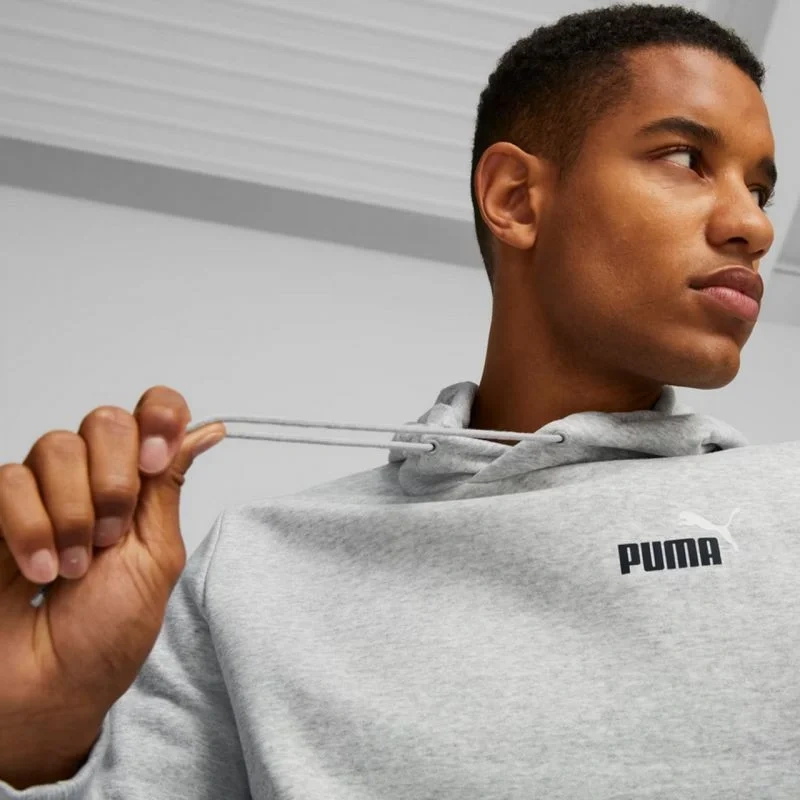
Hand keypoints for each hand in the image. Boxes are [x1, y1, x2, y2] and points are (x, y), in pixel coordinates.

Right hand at [0, 386, 224, 786]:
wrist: (50, 688)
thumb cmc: (107, 634)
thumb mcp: (155, 557)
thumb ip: (168, 487)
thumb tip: (207, 431)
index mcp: (139, 484)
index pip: (152, 411)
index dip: (159, 416)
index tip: (157, 458)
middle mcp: (91, 476)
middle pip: (106, 421)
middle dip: (115, 480)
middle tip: (112, 536)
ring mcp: (41, 490)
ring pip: (57, 447)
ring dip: (74, 514)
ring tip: (74, 567)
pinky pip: (10, 481)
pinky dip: (31, 528)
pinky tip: (40, 570)